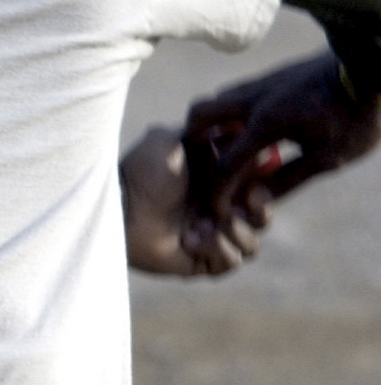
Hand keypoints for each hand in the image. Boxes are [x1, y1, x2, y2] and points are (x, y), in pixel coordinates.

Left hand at [120, 124, 269, 277]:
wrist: (119, 207)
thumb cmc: (142, 172)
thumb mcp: (172, 140)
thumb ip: (207, 131)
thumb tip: (239, 123)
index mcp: (217, 183)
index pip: (260, 186)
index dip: (266, 185)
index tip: (256, 181)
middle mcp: (217, 211)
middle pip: (263, 217)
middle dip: (260, 210)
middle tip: (242, 204)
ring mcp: (211, 238)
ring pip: (251, 242)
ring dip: (234, 231)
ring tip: (202, 223)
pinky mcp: (201, 262)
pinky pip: (232, 262)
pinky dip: (217, 249)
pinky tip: (190, 239)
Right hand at [183, 51, 380, 225]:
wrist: (370, 64)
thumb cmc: (355, 114)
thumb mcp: (329, 157)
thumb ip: (288, 179)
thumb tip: (254, 203)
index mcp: (265, 124)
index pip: (225, 164)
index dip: (217, 192)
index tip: (218, 208)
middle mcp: (253, 100)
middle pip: (200, 115)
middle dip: (193, 142)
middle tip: (207, 164)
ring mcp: (261, 83)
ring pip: (217, 100)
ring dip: (213, 125)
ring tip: (231, 148)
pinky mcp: (272, 76)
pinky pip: (236, 94)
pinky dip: (230, 114)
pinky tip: (253, 128)